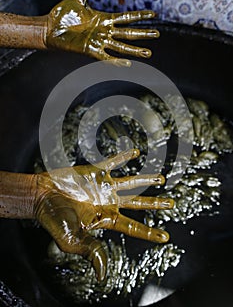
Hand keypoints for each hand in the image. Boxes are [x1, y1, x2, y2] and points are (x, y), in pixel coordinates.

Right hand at [34, 149, 173, 280]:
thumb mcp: (72, 240)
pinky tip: (135, 152)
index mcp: (105, 219)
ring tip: (161, 178)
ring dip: (146, 179)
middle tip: (171, 203)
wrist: (41, 195)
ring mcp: (103, 186)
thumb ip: (91, 251)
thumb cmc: (55, 219)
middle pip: (138, 203)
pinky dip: (124, 157)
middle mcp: (108, 202)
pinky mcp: (96, 171)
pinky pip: (113, 162)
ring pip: (131, 183)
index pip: (133, 228)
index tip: (166, 238)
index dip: (149, 233)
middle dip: (155, 204)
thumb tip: (102, 275)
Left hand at [45, 0, 159, 65]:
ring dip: (135, 50)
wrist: (49, 28)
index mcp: (103, 19)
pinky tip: (128, 64)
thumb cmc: (62, 14)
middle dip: (143, 34)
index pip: (125, 18)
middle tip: (157, 35)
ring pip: (121, 47)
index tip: (153, 15)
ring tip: (148, 53)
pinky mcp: (90, 51)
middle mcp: (104, 32)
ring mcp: (98, 42)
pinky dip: (117, 61)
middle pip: (128, 33)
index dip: (139, 16)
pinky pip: (106, 57)